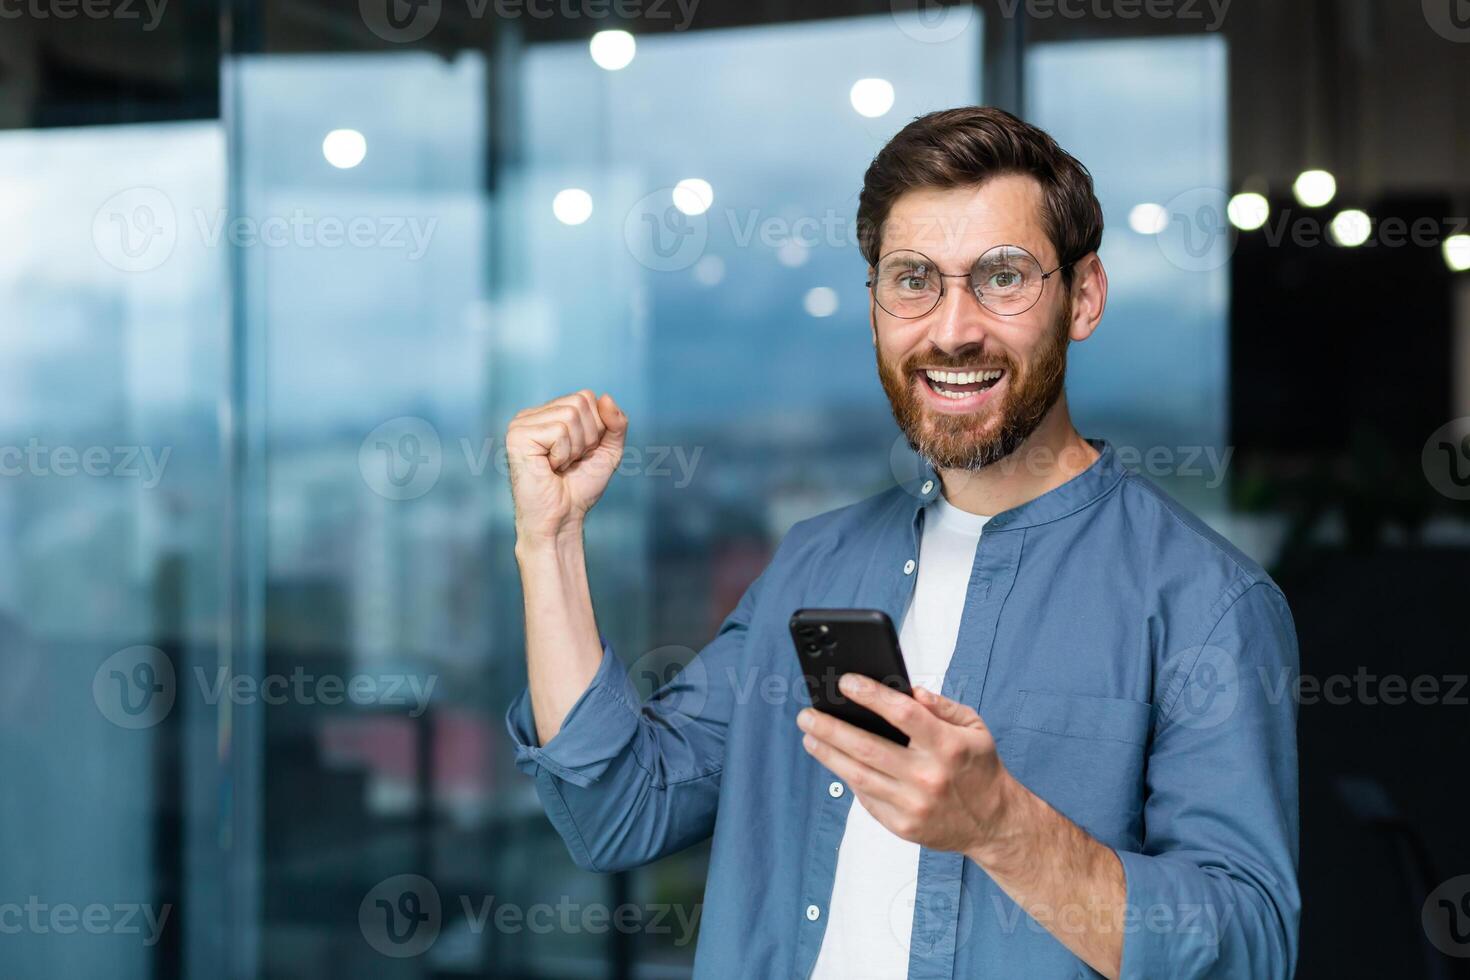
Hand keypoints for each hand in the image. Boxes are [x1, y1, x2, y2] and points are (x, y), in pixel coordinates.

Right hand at [506, 390, 626, 543]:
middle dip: (587, 437)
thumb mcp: (608, 451)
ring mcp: (521, 424)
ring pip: (571, 415)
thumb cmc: (579, 488)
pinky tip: (549, 468)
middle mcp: (532, 415)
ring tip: (559, 466)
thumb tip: (605, 397)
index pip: (586, 396)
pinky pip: (559, 431)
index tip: (581, 454)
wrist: (562, 518)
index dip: (596, 428)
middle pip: (580, 401)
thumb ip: (616, 423)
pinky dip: (563, 454)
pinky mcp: (517, 436)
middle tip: (570, 461)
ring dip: (574, 448)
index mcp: (549, 414)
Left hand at [797, 676, 1016, 855]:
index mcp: (948, 746)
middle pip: (866, 747)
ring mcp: (913, 804)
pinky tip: (836, 762)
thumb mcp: (973, 727)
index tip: (845, 682)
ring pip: (857, 775)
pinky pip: (866, 798)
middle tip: (807, 714)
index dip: (870, 695)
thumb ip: (941, 705)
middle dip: (829, 728)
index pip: (902, 713)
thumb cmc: (979, 768)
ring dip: (827, 754)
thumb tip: (907, 690)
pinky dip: (847, 778)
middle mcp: (928, 776)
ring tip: (810, 736)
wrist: (994, 824)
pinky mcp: (902, 825)